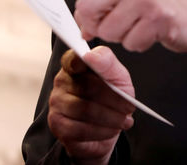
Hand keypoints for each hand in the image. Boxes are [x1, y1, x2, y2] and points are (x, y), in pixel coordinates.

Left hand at [20, 0, 186, 85]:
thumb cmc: (159, 9)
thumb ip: (103, 4)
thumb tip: (80, 26)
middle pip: (86, 10)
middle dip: (94, 26)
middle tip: (114, 24)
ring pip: (108, 31)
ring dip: (121, 37)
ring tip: (140, 27)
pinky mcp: (157, 16)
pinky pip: (131, 43)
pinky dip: (140, 45)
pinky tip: (153, 34)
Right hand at [48, 47, 134, 164]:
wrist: (108, 127)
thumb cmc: (112, 97)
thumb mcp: (118, 77)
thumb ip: (108, 63)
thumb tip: (92, 55)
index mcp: (75, 63)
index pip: (75, 58)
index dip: (87, 63)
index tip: (101, 70)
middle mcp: (62, 81)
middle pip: (88, 87)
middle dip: (114, 100)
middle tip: (129, 108)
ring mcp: (56, 103)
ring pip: (85, 110)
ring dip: (111, 118)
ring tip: (124, 121)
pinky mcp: (57, 124)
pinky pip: (80, 129)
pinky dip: (102, 131)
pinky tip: (112, 130)